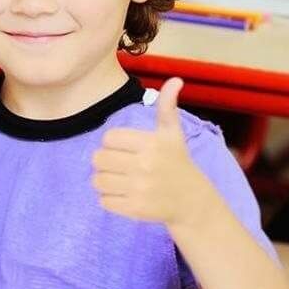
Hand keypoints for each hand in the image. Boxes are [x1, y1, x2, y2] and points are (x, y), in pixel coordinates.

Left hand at [91, 78, 216, 227]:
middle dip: (105, 162)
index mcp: (151, 143)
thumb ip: (167, 106)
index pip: (108, 138)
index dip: (113, 143)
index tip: (126, 149)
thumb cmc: (177, 162)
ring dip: (104, 181)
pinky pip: (103, 201)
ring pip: (97, 181)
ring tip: (120, 180)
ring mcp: (139, 189)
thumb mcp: (173, 133)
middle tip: (120, 165)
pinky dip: (109, 199)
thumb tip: (175, 79)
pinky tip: (125, 195)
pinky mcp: (135, 209)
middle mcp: (145, 165)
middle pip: (98, 159)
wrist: (192, 201)